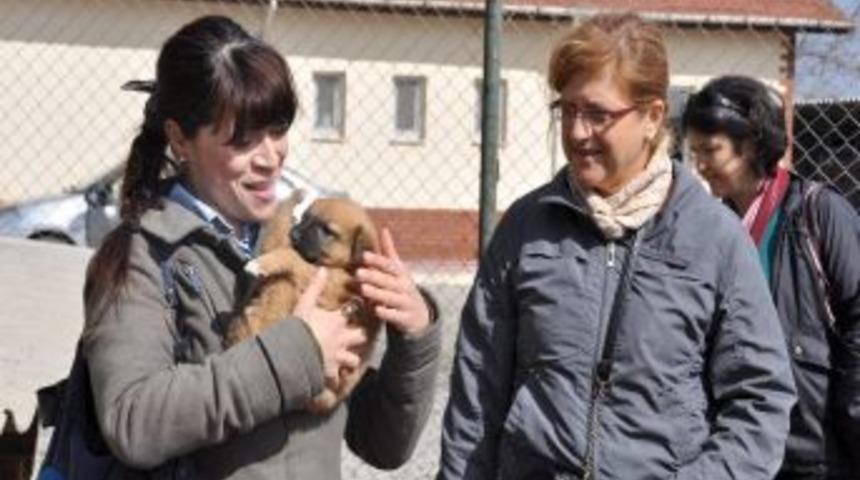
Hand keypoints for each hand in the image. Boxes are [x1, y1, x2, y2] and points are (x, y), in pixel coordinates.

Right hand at [294, 268, 367, 384]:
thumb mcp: (305, 304)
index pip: (353, 310)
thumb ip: (315, 287)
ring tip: (347, 361)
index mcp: (336, 321)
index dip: (356, 307)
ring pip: (353, 361)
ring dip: (350, 361)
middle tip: (357, 336)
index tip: (356, 306)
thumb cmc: (299, 326)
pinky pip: (337, 379)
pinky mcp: (330, 372)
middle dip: (359, 336)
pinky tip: (334, 381)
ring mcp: (338, 357)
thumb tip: (323, 269)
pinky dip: (336, 380)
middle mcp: (342, 339)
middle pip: (361, 336)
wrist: (293, 352)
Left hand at [357, 228, 429, 335]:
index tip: (364, 255)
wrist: (420, 316)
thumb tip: (383, 229)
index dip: (378, 260)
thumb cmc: (403, 289)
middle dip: (374, 276)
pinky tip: (376, 310)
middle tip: (358, 273)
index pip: (389, 265)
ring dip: (378, 293)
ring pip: (392, 297)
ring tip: (363, 289)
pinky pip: (396, 315)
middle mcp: (404, 287)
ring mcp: (406, 303)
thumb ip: (389, 251)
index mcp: (401, 274)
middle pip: (389, 280)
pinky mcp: (406, 319)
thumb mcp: (398, 270)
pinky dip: (387, 313)